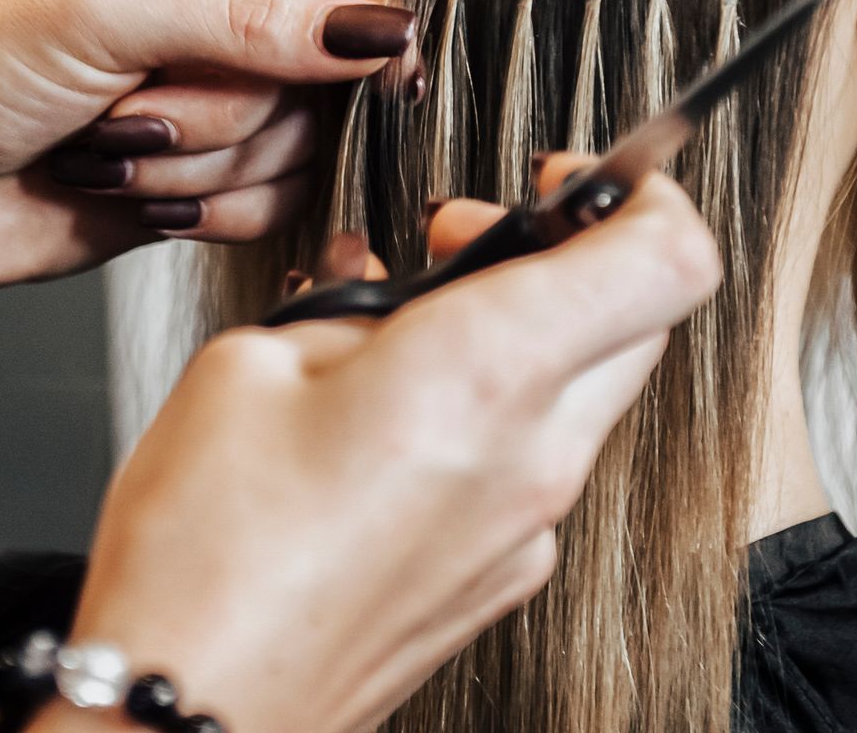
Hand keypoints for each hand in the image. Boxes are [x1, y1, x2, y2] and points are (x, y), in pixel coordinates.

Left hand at [0, 0, 414, 303]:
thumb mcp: (110, 15)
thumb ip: (254, 22)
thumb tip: (375, 29)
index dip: (354, 18)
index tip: (376, 67)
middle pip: (324, 63)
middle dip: (231, 103)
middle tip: (138, 102)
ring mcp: (214, 85)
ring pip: (301, 139)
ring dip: (199, 159)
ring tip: (108, 143)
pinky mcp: (208, 167)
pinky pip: (275, 199)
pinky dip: (205, 208)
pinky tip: (128, 188)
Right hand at [47, 156, 720, 732]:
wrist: (191, 717)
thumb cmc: (204, 558)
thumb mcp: (251, 362)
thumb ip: (355, 305)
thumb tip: (396, 289)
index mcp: (482, 374)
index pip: (666, 257)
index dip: (640, 191)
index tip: (575, 177)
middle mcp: (532, 457)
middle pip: (643, 319)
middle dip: (571, 253)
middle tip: (468, 239)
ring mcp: (527, 530)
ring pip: (589, 389)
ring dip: (529, 332)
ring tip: (408, 328)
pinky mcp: (501, 578)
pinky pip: (539, 460)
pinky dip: (496, 411)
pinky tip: (396, 410)